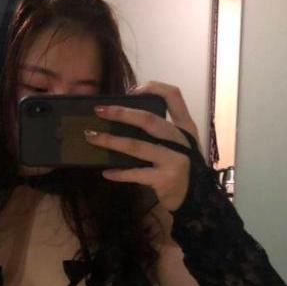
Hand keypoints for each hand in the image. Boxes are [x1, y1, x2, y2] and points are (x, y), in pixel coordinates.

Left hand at [83, 81, 201, 211]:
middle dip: (121, 113)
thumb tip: (124, 116)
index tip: (132, 89)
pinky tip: (106, 172)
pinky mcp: (165, 179)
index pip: (174, 96)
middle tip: (99, 111)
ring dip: (111, 141)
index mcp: (185, 126)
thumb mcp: (179, 144)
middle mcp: (181, 140)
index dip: (153, 88)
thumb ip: (161, 130)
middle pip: (149, 119)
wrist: (195, 198)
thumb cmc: (179, 166)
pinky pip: (135, 173)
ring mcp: (174, 160)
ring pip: (136, 146)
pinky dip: (119, 173)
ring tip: (91, 137)